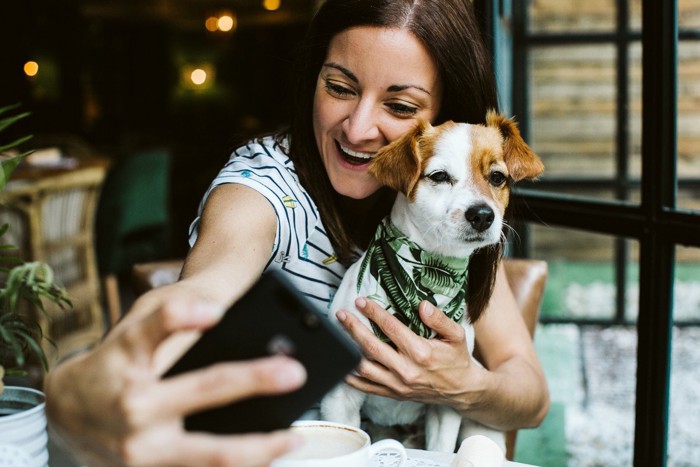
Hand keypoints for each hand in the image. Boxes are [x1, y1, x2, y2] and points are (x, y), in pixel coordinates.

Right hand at [45, 287, 305, 466]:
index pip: (151, 329)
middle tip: (294, 372)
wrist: (64, 411)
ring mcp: (139, 448)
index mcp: (127, 357)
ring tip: (292, 438)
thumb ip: (173, 322)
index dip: (182, 315)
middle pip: (202, 388)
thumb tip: (225, 320)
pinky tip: (266, 460)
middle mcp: (133, 403)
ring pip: (210, 453)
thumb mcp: (132, 332)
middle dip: (252, 380)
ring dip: (258, 448)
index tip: (216, 310)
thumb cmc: (113, 364)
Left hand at [335, 297, 479, 407]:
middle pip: (371, 346)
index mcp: (421, 352)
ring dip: (349, 350)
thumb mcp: (456, 335)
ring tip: (338, 335)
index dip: (373, 313)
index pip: (391, 328)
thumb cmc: (457, 359)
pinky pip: (367, 388)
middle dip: (353, 328)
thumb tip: (422, 305)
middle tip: (341, 315)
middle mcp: (406, 370)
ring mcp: (398, 384)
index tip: (360, 302)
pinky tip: (343, 365)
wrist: (461, 390)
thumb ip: (439, 319)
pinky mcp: (394, 394)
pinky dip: (352, 378)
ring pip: (365, 367)